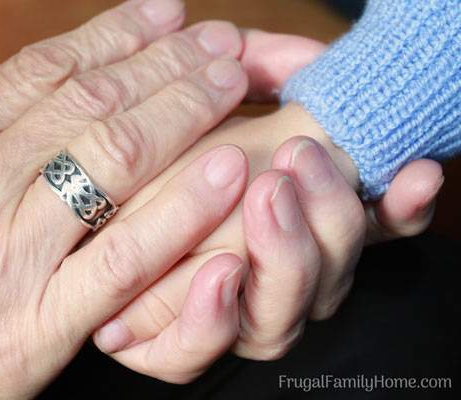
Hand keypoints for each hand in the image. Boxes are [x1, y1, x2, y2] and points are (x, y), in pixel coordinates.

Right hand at [0, 1, 258, 396]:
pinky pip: (124, 255)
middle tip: (218, 40)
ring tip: (230, 81)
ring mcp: (11, 251)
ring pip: (116, 161)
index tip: (165, 14)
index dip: (116, 34)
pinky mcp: (41, 320)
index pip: (47, 70)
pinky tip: (226, 171)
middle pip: (94, 104)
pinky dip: (180, 210)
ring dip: (185, 112)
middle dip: (166, 62)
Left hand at [91, 31, 443, 381]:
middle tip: (303, 159)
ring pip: (276, 320)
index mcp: (296, 232)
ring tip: (269, 196)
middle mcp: (270, 282)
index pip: (367, 234)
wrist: (91, 199)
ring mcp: (222, 316)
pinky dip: (209, 320)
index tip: (417, 172)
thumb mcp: (212, 101)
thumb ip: (264, 72)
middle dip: (327, 217)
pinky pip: (194, 353)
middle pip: (325, 277)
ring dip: (283, 258)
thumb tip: (312, 55)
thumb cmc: (163, 151)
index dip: (402, 212)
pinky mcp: (168, 343)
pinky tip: (219, 274)